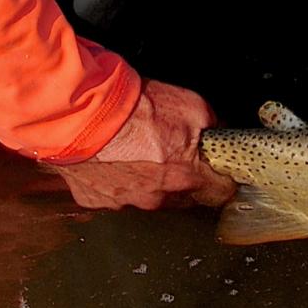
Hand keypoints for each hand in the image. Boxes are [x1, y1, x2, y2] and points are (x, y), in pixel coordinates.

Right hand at [43, 79, 235, 210]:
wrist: (84, 113)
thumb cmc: (135, 108)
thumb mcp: (192, 105)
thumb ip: (211, 125)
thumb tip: (216, 133)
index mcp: (184, 177)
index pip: (220, 193)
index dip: (223, 180)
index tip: (221, 172)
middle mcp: (156, 197)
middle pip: (182, 197)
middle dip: (183, 178)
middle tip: (172, 151)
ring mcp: (124, 202)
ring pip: (147, 197)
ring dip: (147, 180)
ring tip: (137, 151)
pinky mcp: (97, 200)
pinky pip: (115, 194)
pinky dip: (116, 179)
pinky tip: (112, 157)